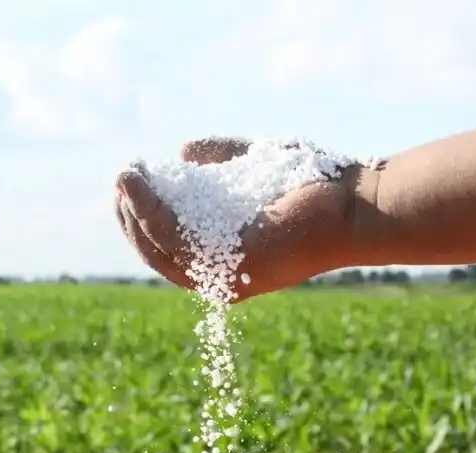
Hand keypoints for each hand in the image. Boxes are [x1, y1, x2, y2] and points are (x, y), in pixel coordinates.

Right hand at [114, 137, 363, 302]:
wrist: (355, 204)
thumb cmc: (313, 185)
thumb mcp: (253, 167)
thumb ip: (220, 160)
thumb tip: (182, 152)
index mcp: (230, 259)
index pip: (174, 248)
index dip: (145, 218)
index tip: (133, 185)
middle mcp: (225, 275)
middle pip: (159, 253)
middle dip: (131, 219)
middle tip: (121, 182)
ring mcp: (227, 276)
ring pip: (159, 248)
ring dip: (132, 212)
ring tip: (123, 177)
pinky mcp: (230, 266)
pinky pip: (173, 238)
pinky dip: (146, 209)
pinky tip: (135, 182)